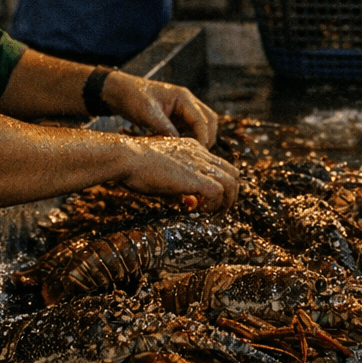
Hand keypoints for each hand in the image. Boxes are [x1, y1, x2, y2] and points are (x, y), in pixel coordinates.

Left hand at [102, 74, 219, 147]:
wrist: (118, 91)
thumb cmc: (132, 96)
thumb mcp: (147, 112)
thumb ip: (164, 127)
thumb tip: (179, 144)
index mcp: (183, 97)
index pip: (201, 119)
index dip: (203, 136)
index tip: (200, 152)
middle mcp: (187, 102)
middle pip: (209, 120)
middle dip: (208, 137)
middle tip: (201, 154)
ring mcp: (182, 109)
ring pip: (201, 125)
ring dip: (200, 138)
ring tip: (193, 154)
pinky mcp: (175, 117)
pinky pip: (189, 128)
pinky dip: (190, 138)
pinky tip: (182, 149)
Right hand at [121, 135, 239, 213]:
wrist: (128, 157)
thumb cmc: (135, 165)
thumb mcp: (162, 173)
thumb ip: (177, 185)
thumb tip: (186, 202)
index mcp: (192, 149)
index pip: (219, 165)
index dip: (218, 184)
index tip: (206, 199)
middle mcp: (200, 154)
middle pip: (233, 172)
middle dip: (229, 194)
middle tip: (216, 209)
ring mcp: (199, 164)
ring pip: (231, 182)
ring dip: (225, 201)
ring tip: (212, 213)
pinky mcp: (195, 177)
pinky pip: (218, 192)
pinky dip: (213, 204)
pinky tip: (200, 210)